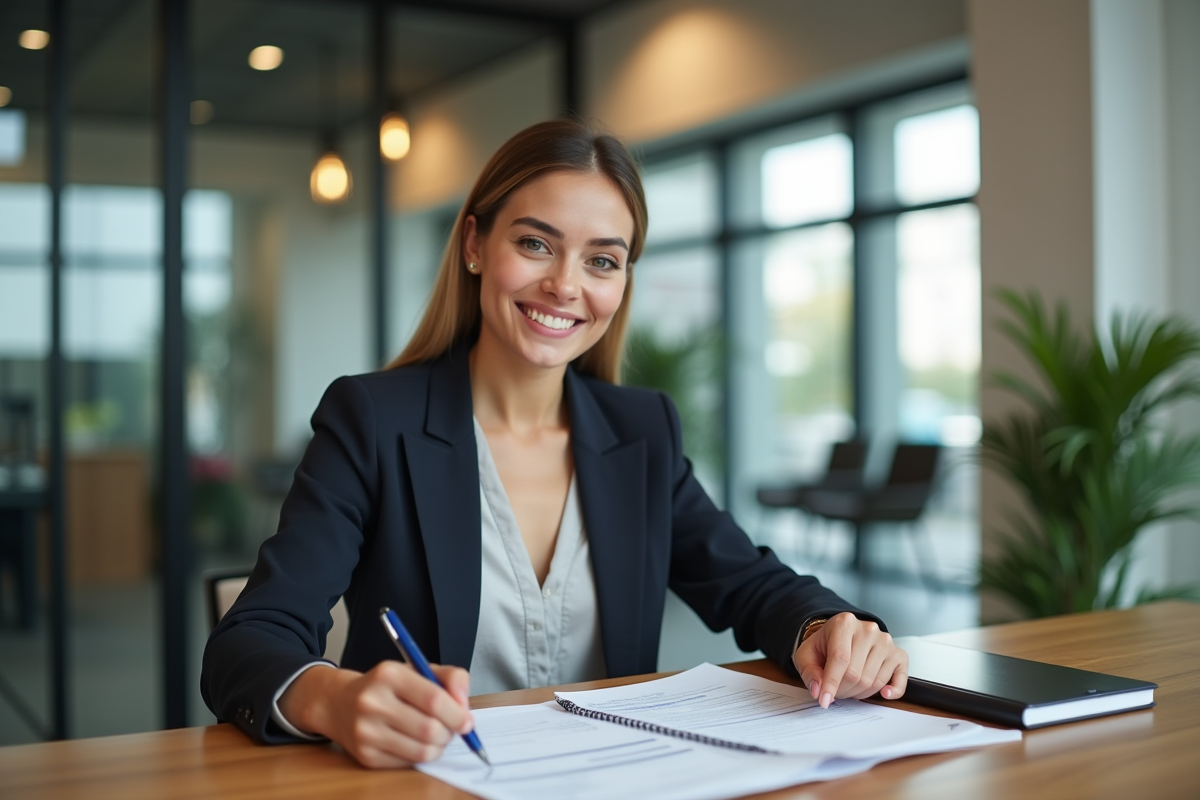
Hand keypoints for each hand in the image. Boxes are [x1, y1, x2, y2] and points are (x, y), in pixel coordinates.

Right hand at [278, 660, 473, 768]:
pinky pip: (408, 763)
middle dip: (450, 733)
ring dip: (439, 747)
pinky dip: (420, 755)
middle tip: (452, 729)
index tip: (467, 721)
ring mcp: (366, 732)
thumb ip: (450, 678)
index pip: (433, 699)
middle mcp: (373, 702)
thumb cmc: (386, 686)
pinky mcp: (365, 756)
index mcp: (389, 674)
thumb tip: (464, 706)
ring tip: (436, 736)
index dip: (457, 714)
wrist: (338, 703)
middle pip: (430, 729)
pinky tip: (415, 742)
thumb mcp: (416, 669)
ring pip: (422, 751)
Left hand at [792, 612, 907, 708]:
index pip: (840, 658)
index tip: (824, 701)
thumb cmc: (825, 645)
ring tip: (848, 686)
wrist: (841, 636)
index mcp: (844, 623)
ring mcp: (886, 641)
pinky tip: (884, 694)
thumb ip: (809, 671)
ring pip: (873, 681)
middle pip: (856, 673)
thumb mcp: (806, 654)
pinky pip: (900, 679)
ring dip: (858, 693)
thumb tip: (818, 690)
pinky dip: (893, 690)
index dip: (831, 683)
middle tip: (833, 692)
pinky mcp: (898, 654)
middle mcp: (868, 629)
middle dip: (842, 690)